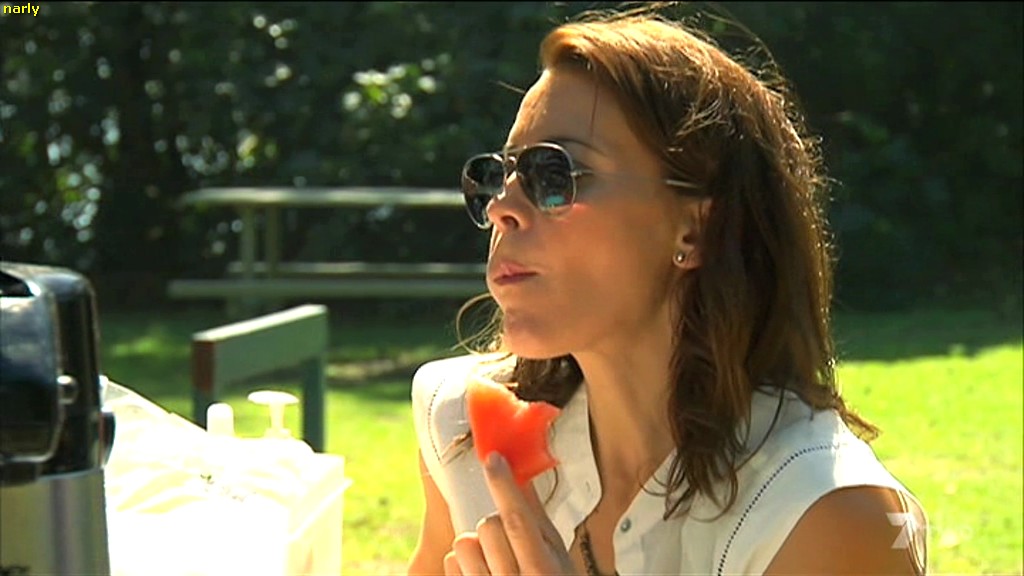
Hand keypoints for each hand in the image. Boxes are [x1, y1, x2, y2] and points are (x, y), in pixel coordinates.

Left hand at [444, 452, 575, 574]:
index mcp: (544, 572)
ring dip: (474, 544)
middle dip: (493, 524)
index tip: (493, 458)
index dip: (504, 485)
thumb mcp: (558, 561)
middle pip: (488, 526)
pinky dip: (461, 563)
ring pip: (463, 543)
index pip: (518, 521)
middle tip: (505, 539)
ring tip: (491, 558)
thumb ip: (540, 525)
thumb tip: (525, 483)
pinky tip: (479, 573)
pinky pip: (450, 563)